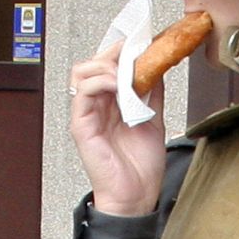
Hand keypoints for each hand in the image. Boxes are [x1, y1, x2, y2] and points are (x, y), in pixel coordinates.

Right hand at [68, 44, 165, 217]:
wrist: (137, 195)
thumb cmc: (141, 166)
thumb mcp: (154, 117)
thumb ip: (152, 91)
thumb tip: (157, 63)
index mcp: (111, 103)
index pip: (107, 65)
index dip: (121, 50)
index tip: (143, 42)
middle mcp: (96, 106)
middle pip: (93, 63)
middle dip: (114, 52)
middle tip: (136, 51)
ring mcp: (87, 115)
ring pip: (82, 72)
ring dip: (106, 64)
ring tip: (126, 71)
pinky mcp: (81, 126)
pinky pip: (83, 93)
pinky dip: (101, 81)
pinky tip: (120, 85)